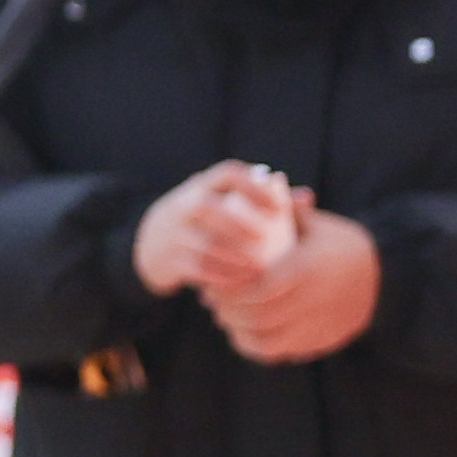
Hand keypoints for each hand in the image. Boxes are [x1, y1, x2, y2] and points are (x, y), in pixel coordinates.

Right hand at [134, 162, 301, 302]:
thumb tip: (306, 197)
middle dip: (236, 223)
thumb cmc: (206, 221)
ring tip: (259, 266)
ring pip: (201, 242)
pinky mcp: (168, 260)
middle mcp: (181, 205)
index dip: (253, 188)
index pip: (226, 174)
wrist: (150, 245)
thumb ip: (266, 200)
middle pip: (204, 207)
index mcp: (201, 186)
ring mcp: (172, 233)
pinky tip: (241, 281)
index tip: (277, 208)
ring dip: (233, 256)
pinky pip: (194, 268)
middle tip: (263, 238)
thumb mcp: (224, 203)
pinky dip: (220, 275)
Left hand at [217, 206, 382, 363]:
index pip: (259, 287)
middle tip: (210, 299)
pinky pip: (278, 353)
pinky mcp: (322, 342)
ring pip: (264, 338)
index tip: (212, 280)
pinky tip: (241, 330)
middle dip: (227, 308)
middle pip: (258, 315)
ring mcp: (320, 324)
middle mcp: (316, 300)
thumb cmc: (343, 247)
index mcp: (310, 267)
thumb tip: (259, 186)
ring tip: (223, 314)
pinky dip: (253, 345)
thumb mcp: (320, 226)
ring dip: (237, 328)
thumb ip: (287, 213)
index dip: (230, 288)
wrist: (389, 280)